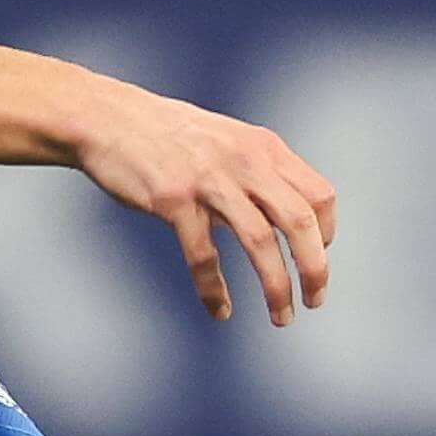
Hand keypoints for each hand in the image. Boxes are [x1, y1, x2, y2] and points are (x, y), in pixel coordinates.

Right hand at [70, 81, 339, 325]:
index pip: (319, 195)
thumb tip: (283, 217)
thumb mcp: (228, 141)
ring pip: (260, 242)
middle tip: (314, 299)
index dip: (326, 234)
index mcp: (264, 148)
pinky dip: (215, 290)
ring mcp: (209, 181)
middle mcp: (244, 162)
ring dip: (276, 287)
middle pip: (299, 221)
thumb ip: (258, 173)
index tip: (316, 257)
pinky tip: (220, 309)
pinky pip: (204, 256)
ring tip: (281, 316)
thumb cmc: (168, 135)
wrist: (110, 119)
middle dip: (314, 269)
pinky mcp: (174, 201)